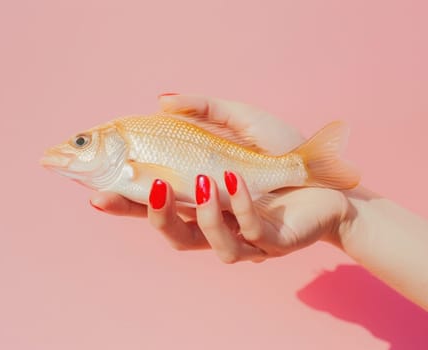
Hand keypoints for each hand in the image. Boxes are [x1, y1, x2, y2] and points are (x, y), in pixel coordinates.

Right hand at [90, 95, 353, 261]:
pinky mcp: (270, 242)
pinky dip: (238, 205)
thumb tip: (160, 101)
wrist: (330, 175)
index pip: (158, 208)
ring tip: (202, 180)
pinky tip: (234, 178)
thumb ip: (203, 109)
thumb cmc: (282, 148)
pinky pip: (247, 231)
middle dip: (150, 216)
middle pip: (172, 234)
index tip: (97, 195)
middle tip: (141, 188)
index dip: (127, 205)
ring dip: (198, 213)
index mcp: (204, 200)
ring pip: (205, 242)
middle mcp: (218, 225)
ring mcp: (243, 238)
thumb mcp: (240, 120)